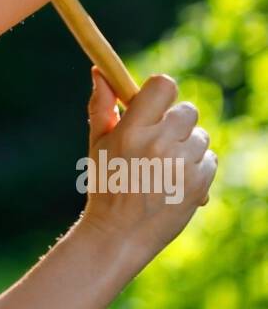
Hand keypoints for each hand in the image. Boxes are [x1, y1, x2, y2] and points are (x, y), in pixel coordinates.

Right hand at [80, 67, 217, 260]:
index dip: (161, 92)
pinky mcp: (198, 185)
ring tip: (165, 166)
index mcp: (132, 130)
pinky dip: (197, 167)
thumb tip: (99, 73)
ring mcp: (181, 165)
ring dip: (187, 146)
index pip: (164, 85)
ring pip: (200, 136)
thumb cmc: (105, 185)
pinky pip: (210, 159)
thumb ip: (101, 106)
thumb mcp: (97, 144)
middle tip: (160, 140)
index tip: (155, 105)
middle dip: (175, 122)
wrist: (119, 235)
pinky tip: (176, 180)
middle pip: (187, 110)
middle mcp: (159, 144)